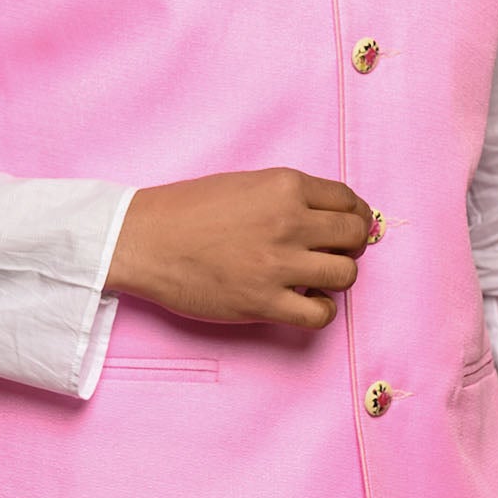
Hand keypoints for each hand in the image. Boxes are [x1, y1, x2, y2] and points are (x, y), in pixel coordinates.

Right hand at [102, 167, 372, 330]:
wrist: (143, 240)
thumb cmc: (186, 210)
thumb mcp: (244, 184)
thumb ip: (286, 196)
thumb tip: (329, 216)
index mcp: (284, 186)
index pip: (349, 201)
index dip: (354, 216)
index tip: (346, 227)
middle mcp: (288, 222)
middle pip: (354, 237)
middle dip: (350, 246)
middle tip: (329, 253)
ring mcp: (278, 264)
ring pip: (346, 275)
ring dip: (335, 278)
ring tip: (312, 278)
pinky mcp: (264, 302)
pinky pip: (321, 314)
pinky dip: (319, 311)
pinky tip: (301, 302)